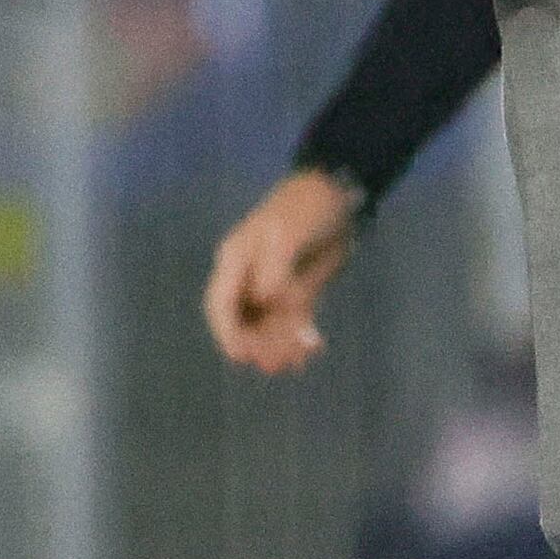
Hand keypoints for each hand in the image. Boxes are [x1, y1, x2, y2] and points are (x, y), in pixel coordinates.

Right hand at [205, 169, 362, 373]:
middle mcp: (250, 278)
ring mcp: (274, 287)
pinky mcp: (299, 292)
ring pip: (269, 326)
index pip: (220, 303)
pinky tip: (310, 348)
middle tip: (276, 363)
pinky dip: (299, 337)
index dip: (226, 331)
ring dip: (280, 345)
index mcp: (236, 261)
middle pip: (245, 321)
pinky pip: (293, 321)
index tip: (240, 355)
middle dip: (258, 344)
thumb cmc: (305, 208)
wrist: (339, 195)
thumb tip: (264, 299)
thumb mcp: (286, 233)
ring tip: (297, 359)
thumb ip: (274, 268)